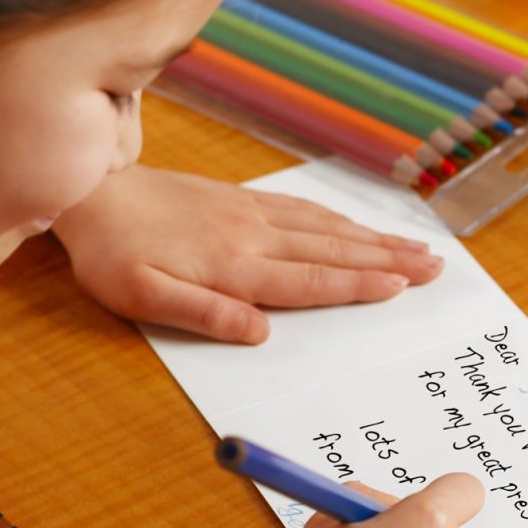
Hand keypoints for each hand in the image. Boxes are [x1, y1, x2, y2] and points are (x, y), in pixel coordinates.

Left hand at [51, 165, 443, 342]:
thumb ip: (204, 314)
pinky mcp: (241, 200)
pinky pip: (302, 209)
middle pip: (333, 249)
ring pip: (325, 227)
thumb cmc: (114, 255)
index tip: (402, 285)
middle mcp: (252, 236)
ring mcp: (250, 213)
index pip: (310, 279)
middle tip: (434, 265)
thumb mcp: (143, 297)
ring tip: (413, 246)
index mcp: (233, 266)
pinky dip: (338, 218)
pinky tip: (355, 224)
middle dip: (387, 258)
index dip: (358, 283)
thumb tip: (261, 333)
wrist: (93, 194)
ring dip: (372, 238)